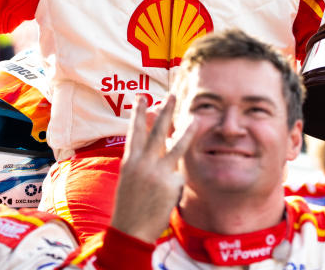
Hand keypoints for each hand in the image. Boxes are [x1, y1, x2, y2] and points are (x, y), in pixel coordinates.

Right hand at [110, 95, 197, 243]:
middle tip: (172, 95)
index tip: (141, 97)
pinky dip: (176, 184)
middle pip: (157, 131)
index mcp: (129, 161)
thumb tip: (152, 143)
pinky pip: (180, 177)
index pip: (135, 131)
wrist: (130, 230)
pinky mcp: (171, 184)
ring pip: (176, 147)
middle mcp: (143, 163)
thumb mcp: (129, 179)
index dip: (138, 113)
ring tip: (196, 118)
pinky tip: (167, 196)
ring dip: (187, 131)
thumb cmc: (129, 206)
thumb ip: (140, 160)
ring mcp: (158, 173)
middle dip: (166, 111)